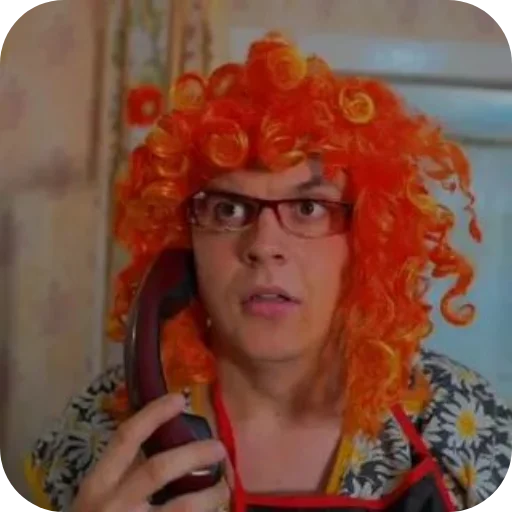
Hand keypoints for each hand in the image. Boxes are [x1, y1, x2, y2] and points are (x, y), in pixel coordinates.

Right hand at [72, 393, 229, 511]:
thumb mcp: (97, 499)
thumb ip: (125, 474)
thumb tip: (169, 442)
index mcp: (98, 486)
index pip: (125, 439)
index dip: (152, 415)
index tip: (178, 399)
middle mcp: (114, 505)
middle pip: (158, 470)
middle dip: (193, 454)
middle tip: (219, 447)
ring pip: (182, 507)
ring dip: (210, 495)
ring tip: (224, 488)